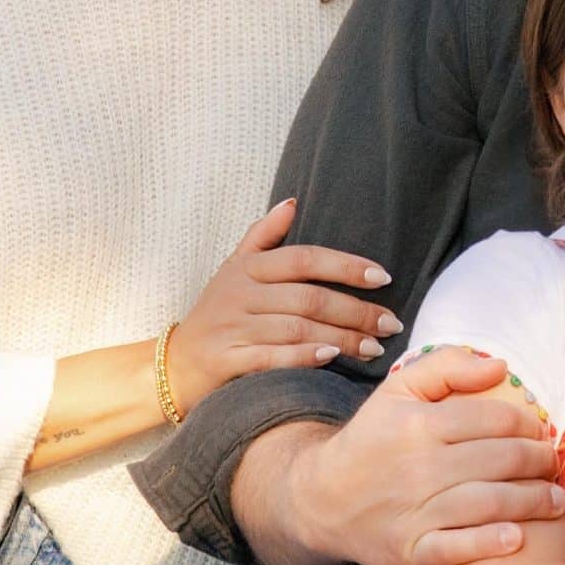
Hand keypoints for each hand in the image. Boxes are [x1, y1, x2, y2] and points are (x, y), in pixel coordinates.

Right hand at [164, 198, 402, 411]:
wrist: (173, 363)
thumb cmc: (215, 312)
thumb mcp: (233, 268)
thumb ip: (263, 235)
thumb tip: (292, 201)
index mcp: (249, 268)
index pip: (304, 258)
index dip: (346, 266)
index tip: (383, 277)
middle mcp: (241, 294)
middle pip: (309, 298)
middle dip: (356, 311)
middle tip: (390, 324)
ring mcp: (233, 328)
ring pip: (297, 329)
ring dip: (341, 338)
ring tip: (374, 347)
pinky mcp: (227, 360)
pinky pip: (271, 357)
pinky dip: (302, 357)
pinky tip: (329, 358)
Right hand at [288, 344, 564, 564]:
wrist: (320, 498)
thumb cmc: (371, 440)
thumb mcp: (397, 390)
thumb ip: (447, 368)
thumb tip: (499, 365)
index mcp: (419, 424)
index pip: (492, 419)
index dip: (527, 423)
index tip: (541, 429)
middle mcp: (419, 467)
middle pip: (499, 461)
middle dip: (538, 462)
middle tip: (554, 463)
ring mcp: (414, 512)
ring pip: (488, 504)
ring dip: (532, 502)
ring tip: (557, 500)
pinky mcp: (409, 551)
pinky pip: (458, 549)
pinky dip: (490, 543)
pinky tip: (516, 537)